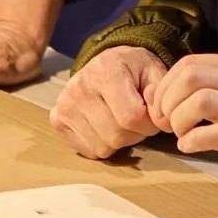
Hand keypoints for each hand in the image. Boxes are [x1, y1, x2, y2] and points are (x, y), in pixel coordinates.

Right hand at [49, 47, 168, 159]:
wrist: (105, 66)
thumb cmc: (133, 71)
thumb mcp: (154, 72)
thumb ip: (160, 96)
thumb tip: (160, 119)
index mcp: (105, 70)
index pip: (131, 117)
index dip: (149, 124)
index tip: (151, 114)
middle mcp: (79, 87)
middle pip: (117, 135)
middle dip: (135, 133)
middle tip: (136, 117)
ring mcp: (65, 105)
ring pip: (104, 147)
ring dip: (119, 141)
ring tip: (120, 120)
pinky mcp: (58, 121)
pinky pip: (90, 151)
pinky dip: (103, 145)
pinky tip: (104, 125)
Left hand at [148, 52, 217, 195]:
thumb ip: (200, 88)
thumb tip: (153, 95)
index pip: (191, 63)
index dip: (166, 85)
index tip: (161, 107)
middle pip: (191, 77)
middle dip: (168, 101)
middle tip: (166, 122)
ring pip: (201, 101)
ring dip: (179, 121)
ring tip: (180, 134)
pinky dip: (195, 140)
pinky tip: (190, 146)